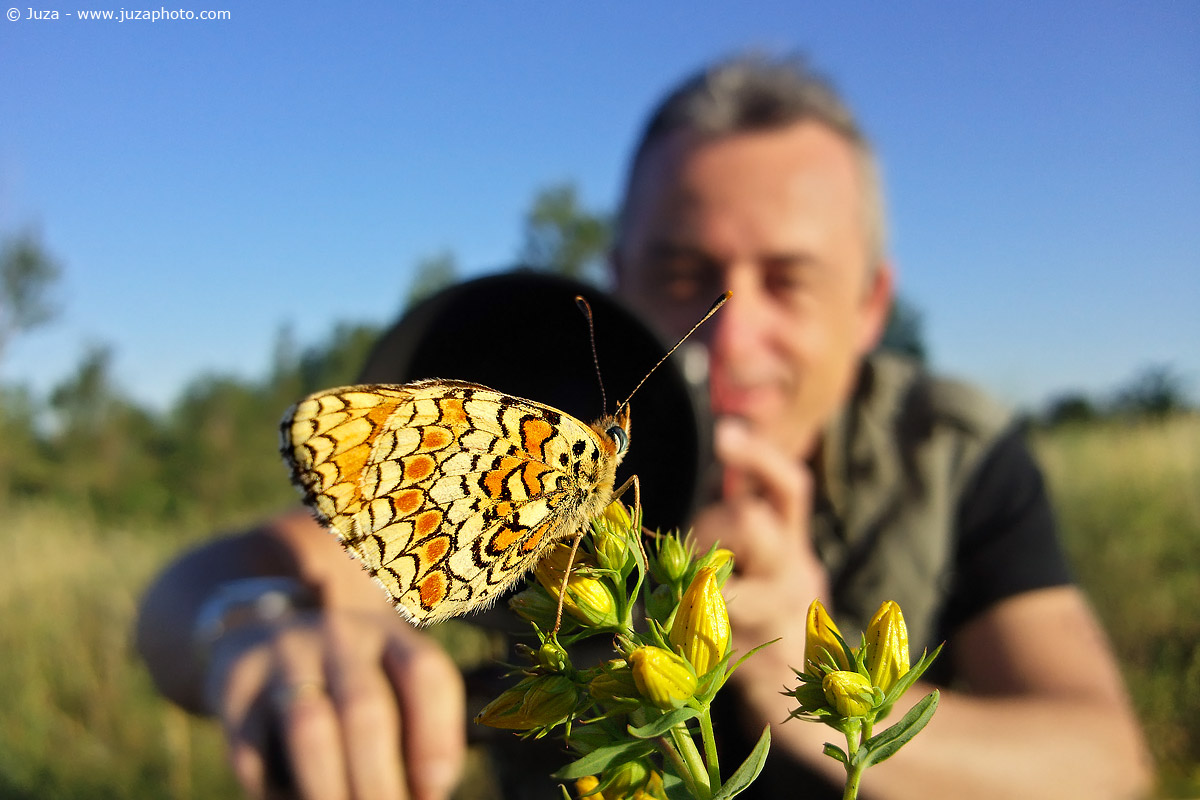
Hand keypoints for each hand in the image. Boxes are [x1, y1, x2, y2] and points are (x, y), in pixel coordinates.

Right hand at [204, 609, 463, 799]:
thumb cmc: (340, 682)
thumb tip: (424, 797)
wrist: (253, 635)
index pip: (424, 673)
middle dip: (378, 779)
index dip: (438, 737)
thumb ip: (409, 736)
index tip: (435, 791)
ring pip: (309, 726)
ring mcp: (283, 654)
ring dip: (328, 788)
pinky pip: (252, 748)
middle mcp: (339, 635)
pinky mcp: (234, 683)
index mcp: (388, 635)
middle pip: (365, 707)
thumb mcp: (382, 683)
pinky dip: (273, 791)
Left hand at [690, 418, 828, 680]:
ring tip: (688, 591)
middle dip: (709, 524)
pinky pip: (703, 627)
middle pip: (751, 525)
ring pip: (723, 580)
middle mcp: (792, 575)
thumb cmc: (766, 600)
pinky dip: (681, 617)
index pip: (790, 488)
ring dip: (692, 578)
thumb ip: (747, 513)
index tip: (725, 432)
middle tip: (695, 548)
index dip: (760, 457)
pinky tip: (677, 619)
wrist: (800, 682)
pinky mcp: (748, 655)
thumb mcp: (769, 554)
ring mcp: (772, 619)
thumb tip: (716, 450)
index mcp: (793, 542)